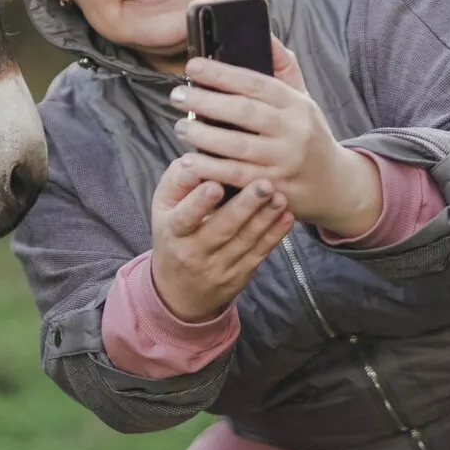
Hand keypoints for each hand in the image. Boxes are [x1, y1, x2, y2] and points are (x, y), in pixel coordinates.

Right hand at [150, 157, 295, 322]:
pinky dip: (274, 236)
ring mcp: (218, 266)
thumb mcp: (162, 208)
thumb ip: (177, 182)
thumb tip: (194, 158)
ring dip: (265, 218)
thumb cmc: (172, 235)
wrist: (180, 291)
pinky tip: (286, 218)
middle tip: (265, 184)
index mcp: (172, 232)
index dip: (199, 203)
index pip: (184, 217)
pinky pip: (259, 254)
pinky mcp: (239, 275)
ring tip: (280, 196)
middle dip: (245, 206)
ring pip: (244, 241)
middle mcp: (193, 252)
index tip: (216, 185)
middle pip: (221, 229)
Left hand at [169, 37, 382, 236]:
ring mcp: (284, 162)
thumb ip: (282, 66)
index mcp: (296, 104)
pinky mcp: (274, 189)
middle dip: (206, 102)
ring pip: (237, 147)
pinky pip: (237, 177)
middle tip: (177, 95)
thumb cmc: (306, 133)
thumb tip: (263, 32)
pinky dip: (210, 169)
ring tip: (180, 126)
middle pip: (244, 113)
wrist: (333, 184)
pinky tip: (189, 160)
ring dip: (203, 136)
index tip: (192, 65)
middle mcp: (293, 131)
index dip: (222, 73)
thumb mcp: (302, 98)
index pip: (256, 83)